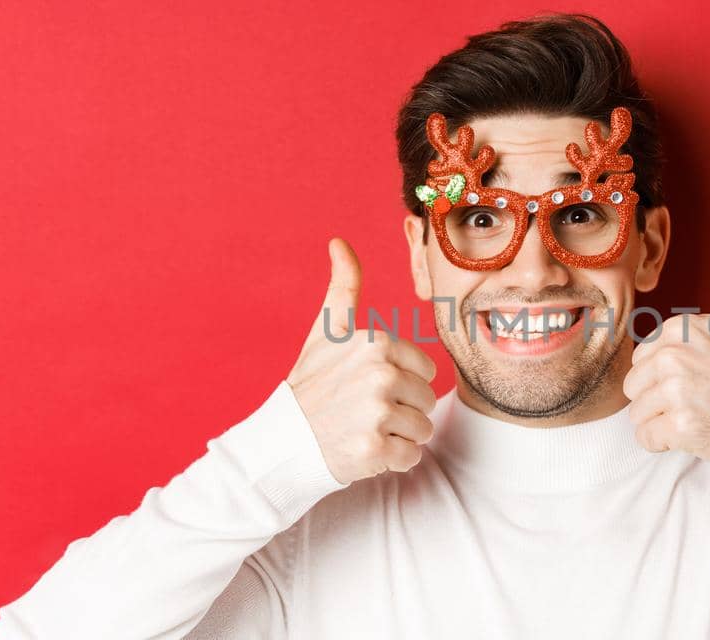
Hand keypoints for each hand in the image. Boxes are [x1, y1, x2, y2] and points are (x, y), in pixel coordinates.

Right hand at [286, 238, 438, 483]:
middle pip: (426, 399)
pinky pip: (411, 457)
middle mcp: (379, 374)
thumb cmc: (311, 383)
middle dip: (402, 410)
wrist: (283, 441)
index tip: (367, 386)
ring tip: (364, 429)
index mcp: (375, 343)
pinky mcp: (375, 449)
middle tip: (364, 412)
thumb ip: (344, 286)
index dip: (401, 381)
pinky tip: (364, 450)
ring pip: (422, 429)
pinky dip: (392, 460)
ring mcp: (377, 413)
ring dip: (398, 436)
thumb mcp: (327, 331)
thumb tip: (339, 242)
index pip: (425, 370)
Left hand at [622, 222, 709, 461]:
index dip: (669, 373)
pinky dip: (665, 443)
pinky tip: (693, 434)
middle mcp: (674, 355)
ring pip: (637, 413)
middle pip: (635, 385)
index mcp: (680, 327)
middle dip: (660, 398)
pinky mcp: (679, 427)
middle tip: (700, 398)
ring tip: (697, 415)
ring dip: (662, 422)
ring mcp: (676, 391)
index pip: (643, 359)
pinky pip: (645, 438)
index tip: (702, 375)